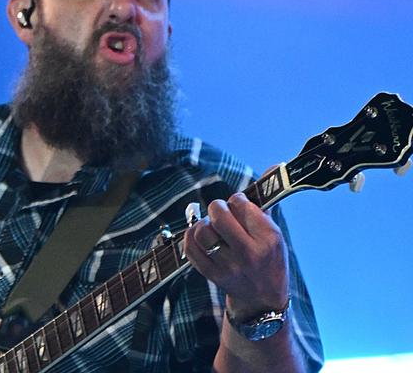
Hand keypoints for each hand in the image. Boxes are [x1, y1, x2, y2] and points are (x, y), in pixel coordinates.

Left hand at [183, 192, 290, 320]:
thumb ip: (265, 202)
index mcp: (269, 239)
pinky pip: (190, 249)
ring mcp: (229, 266)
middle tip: (220, 211)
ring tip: (211, 225)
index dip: (237, 199)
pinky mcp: (212, 275)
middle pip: (219, 216)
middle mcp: (250, 254)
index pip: (242, 205)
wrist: (262, 300)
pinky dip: (190, 237)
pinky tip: (199, 235)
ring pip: (203, 232)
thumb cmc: (268, 259)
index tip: (238, 204)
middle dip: (217, 207)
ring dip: (203, 223)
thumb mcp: (275, 233)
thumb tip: (275, 166)